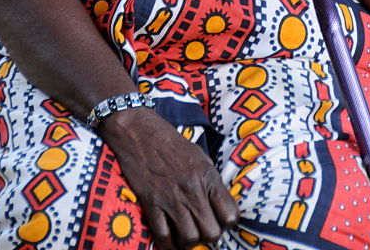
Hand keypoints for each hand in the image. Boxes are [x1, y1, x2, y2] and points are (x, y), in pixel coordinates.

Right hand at [99, 106, 238, 248]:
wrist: (139, 130)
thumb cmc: (170, 141)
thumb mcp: (199, 156)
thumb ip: (210, 181)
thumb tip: (219, 206)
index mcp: (207, 176)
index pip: (230, 215)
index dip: (226, 223)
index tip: (219, 220)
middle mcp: (192, 189)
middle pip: (212, 233)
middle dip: (209, 236)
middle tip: (201, 229)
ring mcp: (171, 198)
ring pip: (189, 238)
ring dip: (189, 241)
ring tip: (186, 234)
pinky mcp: (151, 202)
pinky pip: (163, 235)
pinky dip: (167, 243)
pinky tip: (169, 238)